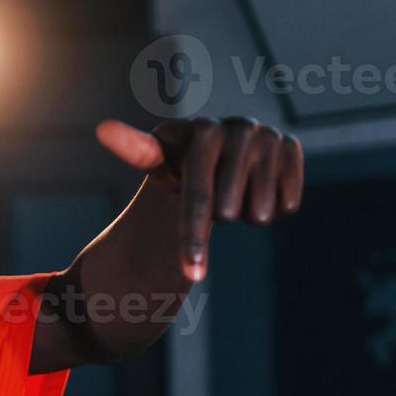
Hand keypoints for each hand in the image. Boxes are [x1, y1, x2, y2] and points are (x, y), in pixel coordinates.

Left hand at [95, 117, 302, 281]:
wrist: (221, 151)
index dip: (192, 235)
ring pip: (258, 213)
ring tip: (234, 189)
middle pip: (226, 212)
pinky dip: (272, 207)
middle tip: (213, 197)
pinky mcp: (293, 148)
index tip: (189, 268)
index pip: (196, 197)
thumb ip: (134, 150)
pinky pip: (286, 205)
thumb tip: (102, 128)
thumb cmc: (181, 163)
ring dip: (245, 213)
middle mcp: (238, 127)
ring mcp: (268, 136)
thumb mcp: (156, 159)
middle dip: (217, 216)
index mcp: (200, 132)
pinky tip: (260, 186)